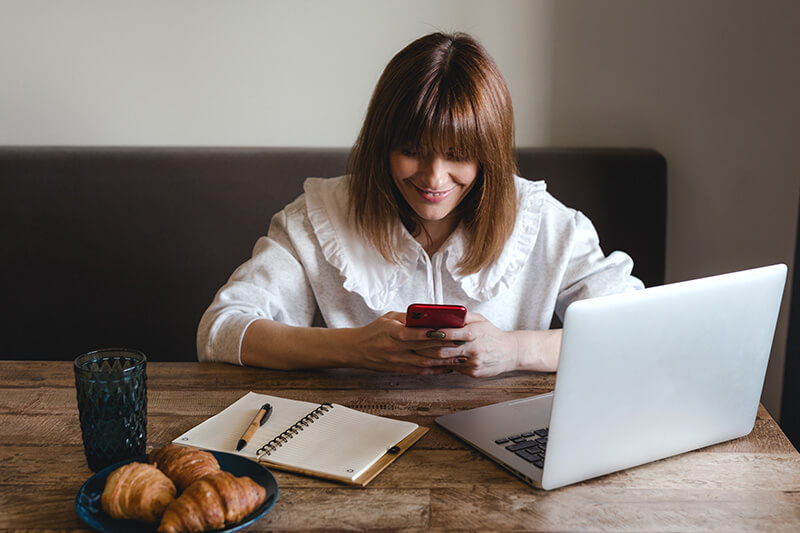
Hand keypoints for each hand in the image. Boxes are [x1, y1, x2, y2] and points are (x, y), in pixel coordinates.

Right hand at [346, 312, 466, 374]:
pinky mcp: (400, 370)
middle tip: (462, 341)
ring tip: (460, 355)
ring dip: (445, 360)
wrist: (356, 350)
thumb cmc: (374, 331)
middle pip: (424, 349)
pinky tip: (448, 367)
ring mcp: (398, 362)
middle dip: (445, 346)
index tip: (447, 330)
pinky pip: (421, 372)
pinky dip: (436, 370)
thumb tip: (430, 316)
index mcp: (391, 333)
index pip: (414, 333)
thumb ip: (409, 317)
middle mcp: (395, 350)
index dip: (431, 333)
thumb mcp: (389, 318)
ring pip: (426, 363)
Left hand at [413, 312, 519, 377]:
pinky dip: (443, 364)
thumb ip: (463, 317)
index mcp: (476, 333)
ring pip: (446, 362)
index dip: (435, 333)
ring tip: (418, 352)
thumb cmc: (492, 334)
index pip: (451, 333)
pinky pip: (453, 368)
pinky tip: (434, 360)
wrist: (511, 352)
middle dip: (426, 348)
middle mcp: (475, 349)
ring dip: (431, 358)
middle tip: (413, 344)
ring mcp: (474, 363)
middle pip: (444, 350)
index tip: (423, 330)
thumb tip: (443, 313)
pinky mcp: (473, 373)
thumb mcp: (480, 320)